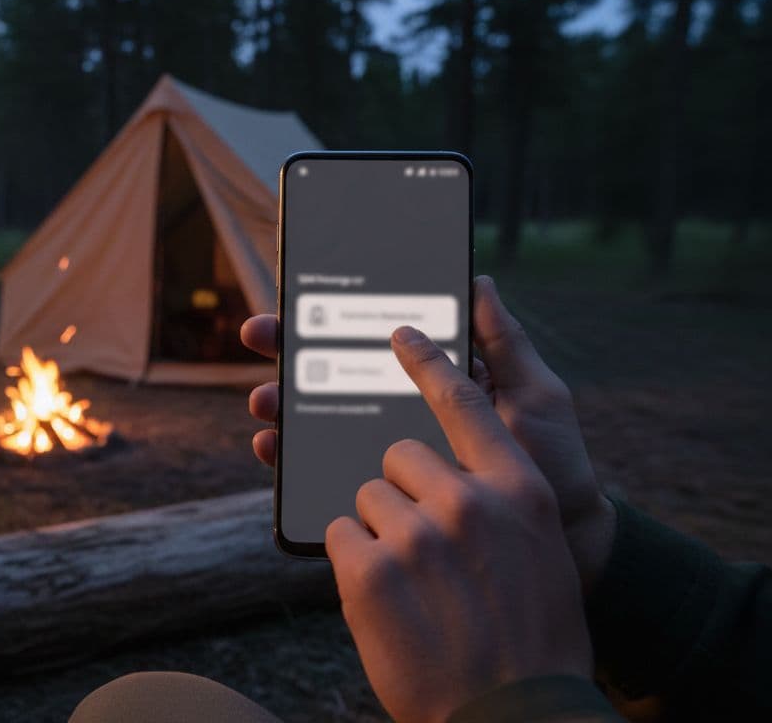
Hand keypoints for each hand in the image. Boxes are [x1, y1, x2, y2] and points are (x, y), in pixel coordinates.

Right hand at [239, 276, 614, 589]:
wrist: (565, 548)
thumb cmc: (555, 467)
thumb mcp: (536, 397)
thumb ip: (504, 343)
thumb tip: (476, 279)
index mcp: (433, 383)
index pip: (373, 340)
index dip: (331, 316)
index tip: (297, 296)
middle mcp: (400, 413)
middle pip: (332, 373)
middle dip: (289, 351)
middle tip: (261, 335)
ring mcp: (385, 456)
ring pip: (318, 421)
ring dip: (282, 404)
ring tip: (265, 399)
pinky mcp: (380, 502)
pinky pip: (323, 474)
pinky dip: (292, 460)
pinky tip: (273, 450)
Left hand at [328, 327, 592, 722]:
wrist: (515, 715)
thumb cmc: (533, 639)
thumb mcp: (539, 555)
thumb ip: (500, 504)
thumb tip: (454, 474)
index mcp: (517, 491)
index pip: (464, 403)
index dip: (427, 363)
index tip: (399, 333)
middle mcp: (469, 503)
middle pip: (397, 453)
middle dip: (396, 489)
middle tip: (419, 541)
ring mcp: (416, 536)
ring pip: (363, 496)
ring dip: (377, 533)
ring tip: (410, 585)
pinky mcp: (370, 572)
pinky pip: (339, 535)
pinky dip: (352, 563)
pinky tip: (384, 600)